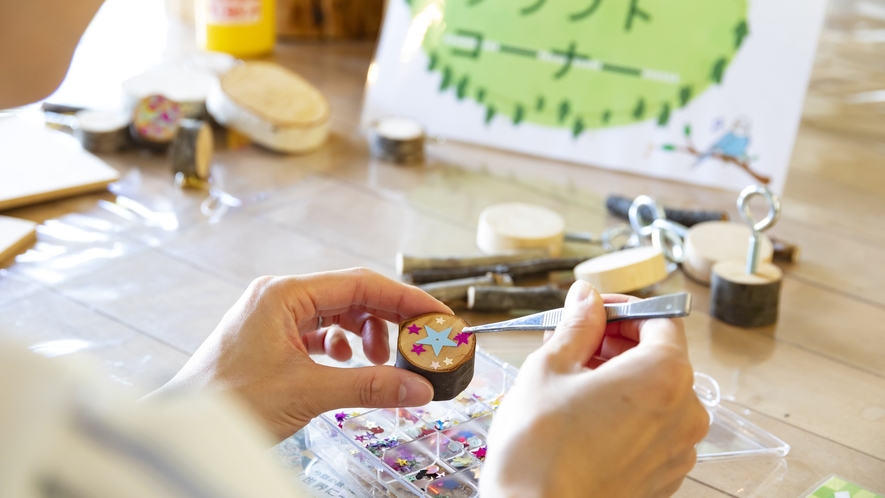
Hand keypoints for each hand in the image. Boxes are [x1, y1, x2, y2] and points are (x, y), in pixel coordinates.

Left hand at [147, 268, 449, 439]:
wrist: (186, 426)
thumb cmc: (229, 402)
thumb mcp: (309, 392)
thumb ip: (369, 386)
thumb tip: (418, 388)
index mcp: (284, 294)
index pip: (359, 284)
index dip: (404, 299)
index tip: (435, 314)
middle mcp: (279, 296)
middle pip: (351, 296)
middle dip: (388, 320)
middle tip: (421, 341)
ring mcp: (273, 316)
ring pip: (337, 314)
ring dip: (366, 336)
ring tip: (381, 362)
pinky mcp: (271, 338)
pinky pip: (320, 332)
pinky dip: (343, 347)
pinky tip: (349, 365)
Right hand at [480, 281, 708, 497]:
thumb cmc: (540, 445)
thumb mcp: (550, 367)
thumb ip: (578, 325)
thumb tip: (586, 297)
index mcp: (665, 375)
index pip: (660, 320)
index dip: (623, 309)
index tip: (592, 310)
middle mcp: (685, 413)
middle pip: (660, 357)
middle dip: (617, 343)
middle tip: (573, 343)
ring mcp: (677, 451)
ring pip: (656, 395)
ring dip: (619, 378)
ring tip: (571, 381)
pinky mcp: (662, 478)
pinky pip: (651, 430)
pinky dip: (625, 413)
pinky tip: (583, 416)